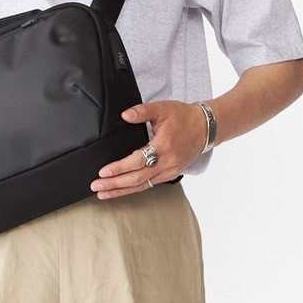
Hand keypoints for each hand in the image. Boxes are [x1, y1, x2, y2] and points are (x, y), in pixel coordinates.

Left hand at [90, 100, 208, 198]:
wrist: (205, 128)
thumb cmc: (184, 117)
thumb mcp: (162, 109)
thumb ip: (142, 111)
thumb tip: (125, 115)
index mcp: (163, 146)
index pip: (137, 161)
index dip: (119, 168)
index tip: (103, 172)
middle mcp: (167, 162)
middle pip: (137, 178)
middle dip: (115, 184)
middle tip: (96, 187)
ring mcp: (169, 171)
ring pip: (142, 185)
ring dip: (121, 190)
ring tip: (103, 194)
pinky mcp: (170, 175)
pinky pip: (149, 185)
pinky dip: (133, 189)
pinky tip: (120, 191)